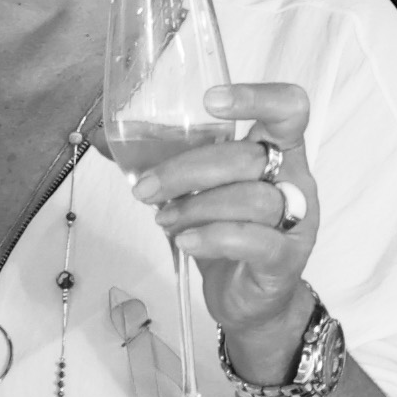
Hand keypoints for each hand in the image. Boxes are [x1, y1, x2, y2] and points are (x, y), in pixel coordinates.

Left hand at [137, 79, 322, 358]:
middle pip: (250, 156)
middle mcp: (294, 180)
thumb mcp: (194, 190)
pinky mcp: (285, 260)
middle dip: (188, 169)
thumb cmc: (226, 236)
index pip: (288, 107)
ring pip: (252, 199)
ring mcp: (296, 221)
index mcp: (278, 151)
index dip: (256, 96)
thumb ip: (159, 160)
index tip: (209, 102)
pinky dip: (212, 237)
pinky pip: (253, 240)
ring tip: (164, 220)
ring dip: (196, 207)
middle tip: (147, 190)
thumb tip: (100, 136)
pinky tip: (185, 241)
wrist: (248, 300)